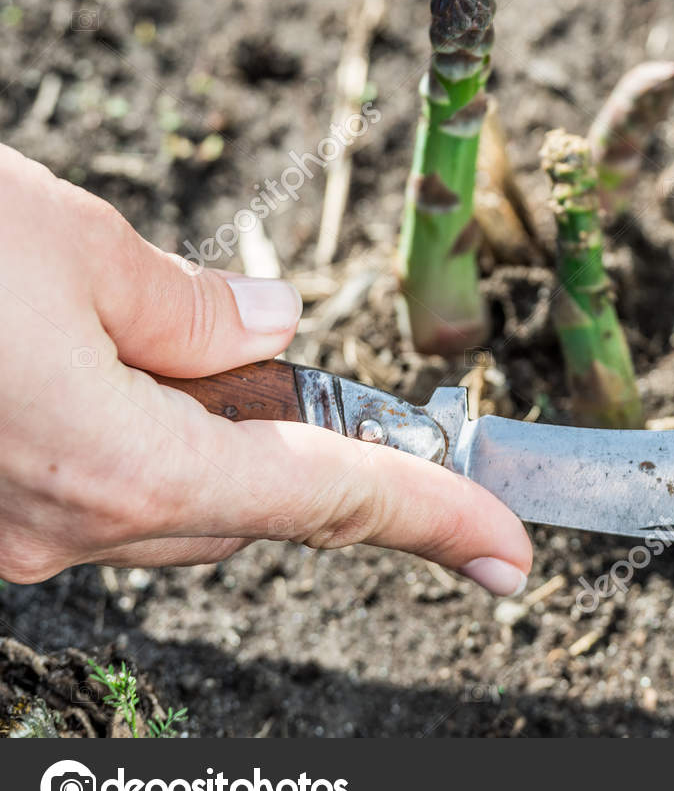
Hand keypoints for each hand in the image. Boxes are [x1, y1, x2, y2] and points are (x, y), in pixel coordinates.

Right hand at [0, 145, 531, 594]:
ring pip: (164, 495)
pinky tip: (101, 357)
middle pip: (240, 499)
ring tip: (167, 332)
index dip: (427, 516)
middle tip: (300, 366)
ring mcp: (7, 536)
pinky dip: (132, 430)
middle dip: (293, 438)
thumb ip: (187, 302)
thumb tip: (266, 325)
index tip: (507, 547)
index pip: (319, 497)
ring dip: (202, 425)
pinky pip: (91, 489)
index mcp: (114, 464)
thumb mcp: (72, 243)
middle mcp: (61, 528)